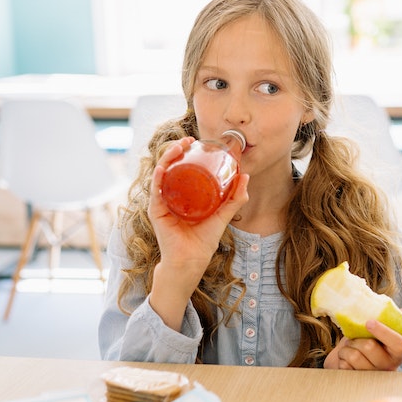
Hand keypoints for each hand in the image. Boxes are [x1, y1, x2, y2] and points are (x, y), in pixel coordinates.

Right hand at [146, 138, 249, 329]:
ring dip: (168, 158)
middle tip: (189, 140)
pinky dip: (158, 178)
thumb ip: (234, 199)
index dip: (186, 153)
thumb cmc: (203, 241)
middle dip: (177, 150)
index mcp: (182, 195)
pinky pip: (155, 191)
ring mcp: (161, 203)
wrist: (192, 260)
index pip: (181, 168)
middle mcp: (169, 196)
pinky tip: (163, 167)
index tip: (195, 141)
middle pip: (170, 167)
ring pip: (161, 174)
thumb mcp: (222, 215)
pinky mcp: (156, 212)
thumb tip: (245, 176)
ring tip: (178, 147)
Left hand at [323, 309, 401, 370]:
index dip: (384, 332)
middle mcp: (388, 366)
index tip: (369, 322)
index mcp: (398, 353)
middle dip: (356, 338)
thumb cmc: (368, 340)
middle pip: (369, 347)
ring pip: (354, 356)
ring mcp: (372, 376)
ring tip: (350, 347)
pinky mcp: (357, 380)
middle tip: (354, 337)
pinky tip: (346, 358)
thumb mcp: (383, 328)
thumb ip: (397, 319)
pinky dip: (341, 358)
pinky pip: (345, 365)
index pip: (399, 344)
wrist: (349, 356)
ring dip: (347, 347)